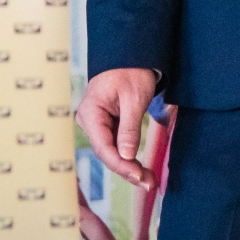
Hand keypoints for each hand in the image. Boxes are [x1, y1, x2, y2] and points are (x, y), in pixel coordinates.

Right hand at [76, 67, 158, 190]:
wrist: (132, 56)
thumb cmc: (132, 72)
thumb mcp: (134, 99)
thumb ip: (130, 128)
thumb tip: (126, 156)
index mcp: (90, 111)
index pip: (102, 146)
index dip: (120, 164)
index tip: (138, 176)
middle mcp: (88, 120)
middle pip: (106, 153)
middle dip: (127, 170)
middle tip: (149, 183)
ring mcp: (96, 124)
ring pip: (111, 153)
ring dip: (130, 167)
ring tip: (150, 181)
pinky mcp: (106, 127)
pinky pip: (116, 146)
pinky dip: (129, 158)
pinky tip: (142, 171)